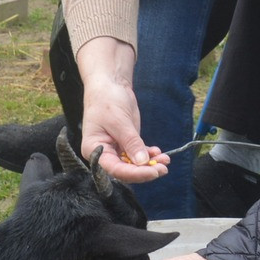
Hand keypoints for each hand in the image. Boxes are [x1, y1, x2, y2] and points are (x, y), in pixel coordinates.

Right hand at [75, 37, 169, 182]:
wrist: (109, 85)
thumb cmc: (106, 100)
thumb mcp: (120, 121)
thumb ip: (131, 143)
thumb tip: (143, 162)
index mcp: (94, 150)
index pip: (114, 169)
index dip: (134, 174)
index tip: (152, 172)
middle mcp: (104, 153)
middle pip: (125, 170)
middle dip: (145, 171)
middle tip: (163, 168)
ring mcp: (115, 149)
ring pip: (133, 164)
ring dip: (150, 164)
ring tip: (165, 160)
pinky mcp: (126, 144)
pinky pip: (138, 154)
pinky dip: (149, 155)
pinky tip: (159, 153)